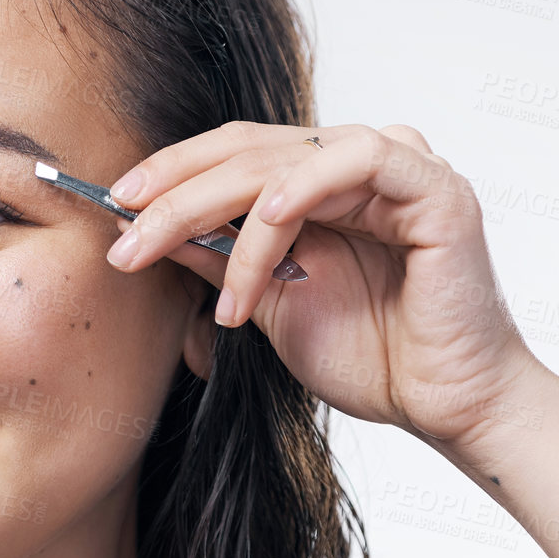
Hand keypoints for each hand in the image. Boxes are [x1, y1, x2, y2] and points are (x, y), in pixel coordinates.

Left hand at [104, 121, 544, 443]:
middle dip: (175, 192)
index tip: (114, 208)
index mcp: (323, 185)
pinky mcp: (436, 189)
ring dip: (219, 202)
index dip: (173, 174)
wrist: (444, 406)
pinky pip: (360, 162)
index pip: (236, 155)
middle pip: (249, 151)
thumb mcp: (269, 302)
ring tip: (173, 248)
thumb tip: (147, 226)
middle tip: (124, 231)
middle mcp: (360, 166)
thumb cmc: (373, 358)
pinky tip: (265, 217)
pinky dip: (305, 186)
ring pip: (287, 155)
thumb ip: (219, 257)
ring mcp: (402, 169)